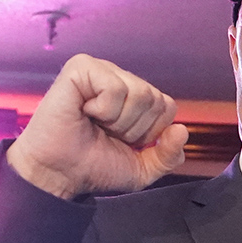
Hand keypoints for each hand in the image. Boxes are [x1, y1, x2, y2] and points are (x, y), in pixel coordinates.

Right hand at [6, 55, 189, 198]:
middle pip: (155, 99)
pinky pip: (115, 87)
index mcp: (135, 98)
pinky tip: (84, 112)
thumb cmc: (94, 167)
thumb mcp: (142, 169)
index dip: (150, 133)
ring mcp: (101, 71)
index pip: (167, 107)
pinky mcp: (81, 68)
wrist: (59, 174)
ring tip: (95, 123)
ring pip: (140, 93)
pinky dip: (103, 109)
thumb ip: (169, 156)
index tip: (123, 142)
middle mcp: (120, 80)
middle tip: (106, 133)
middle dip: (134, 129)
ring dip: (118, 121)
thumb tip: (182, 131)